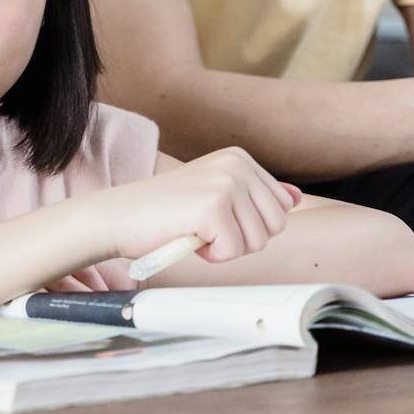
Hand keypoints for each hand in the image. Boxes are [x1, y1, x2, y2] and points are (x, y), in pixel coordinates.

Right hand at [106, 148, 302, 265]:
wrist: (118, 217)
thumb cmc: (163, 212)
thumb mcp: (215, 195)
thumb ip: (256, 195)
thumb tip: (296, 198)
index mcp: (239, 158)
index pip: (281, 207)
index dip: (248, 224)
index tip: (214, 216)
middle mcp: (236, 164)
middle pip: (275, 226)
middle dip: (242, 238)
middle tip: (204, 227)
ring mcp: (226, 184)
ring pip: (257, 242)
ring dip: (225, 247)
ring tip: (194, 230)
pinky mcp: (212, 208)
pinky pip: (234, 252)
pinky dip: (211, 256)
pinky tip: (187, 237)